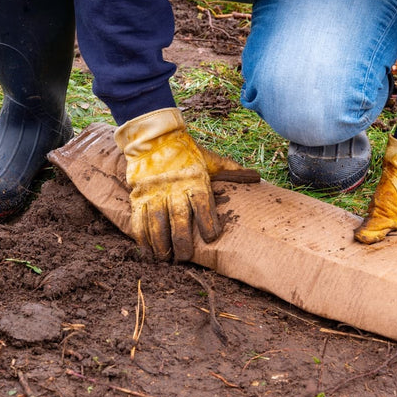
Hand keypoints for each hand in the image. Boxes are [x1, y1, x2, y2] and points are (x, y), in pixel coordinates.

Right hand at [115, 108, 258, 260]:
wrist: (154, 138)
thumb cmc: (187, 153)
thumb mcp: (209, 159)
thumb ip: (231, 170)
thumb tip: (257, 177)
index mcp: (195, 180)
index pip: (202, 203)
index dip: (207, 221)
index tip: (211, 238)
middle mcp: (174, 188)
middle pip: (178, 218)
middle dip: (181, 241)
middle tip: (184, 257)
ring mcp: (154, 193)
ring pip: (156, 223)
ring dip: (160, 243)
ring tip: (165, 258)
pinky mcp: (138, 196)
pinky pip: (138, 219)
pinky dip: (142, 237)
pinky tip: (148, 250)